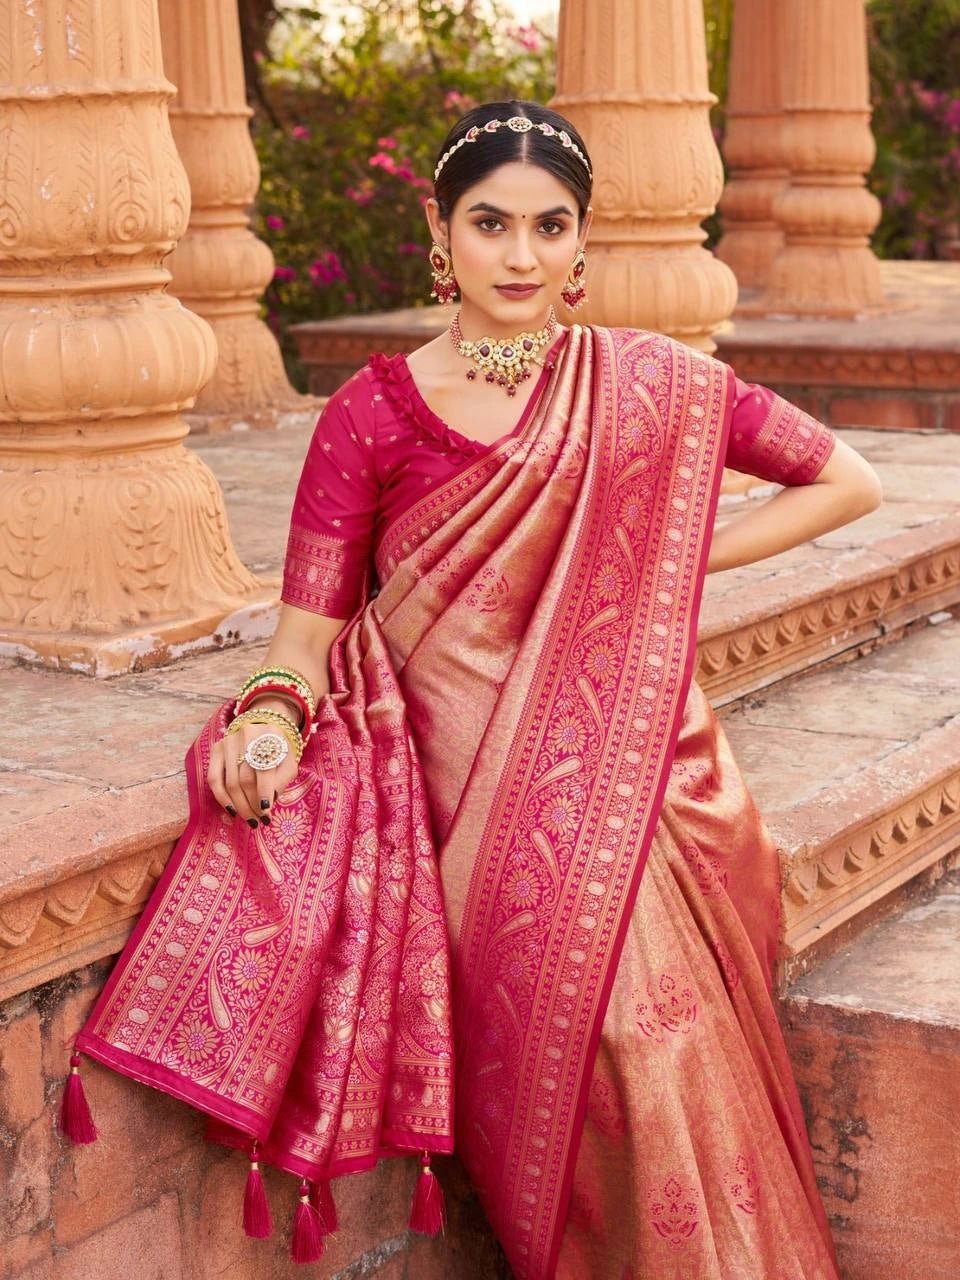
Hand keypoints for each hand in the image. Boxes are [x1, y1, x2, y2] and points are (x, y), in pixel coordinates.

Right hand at [207, 700, 300, 825]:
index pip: (263, 769)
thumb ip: (281, 781)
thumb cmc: (279, 751)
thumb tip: (266, 806)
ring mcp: (228, 742)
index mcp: (269, 735)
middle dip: (252, 804)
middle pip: (245, 779)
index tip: (266, 813)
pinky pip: (213, 778)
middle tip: (259, 820)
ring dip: (240, 806)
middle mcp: (246, 735)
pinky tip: (231, 810)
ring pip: (230, 782)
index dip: (264, 793)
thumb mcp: (288, 763)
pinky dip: (222, 798)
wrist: (263, 728)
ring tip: (249, 820)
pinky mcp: (216, 749)